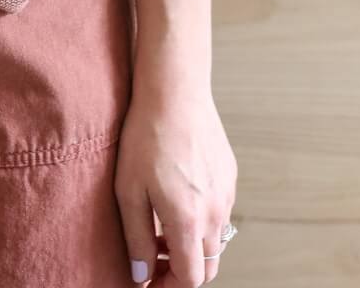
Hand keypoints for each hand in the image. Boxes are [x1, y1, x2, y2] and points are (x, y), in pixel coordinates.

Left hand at [114, 81, 237, 284]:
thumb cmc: (146, 137)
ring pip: (216, 240)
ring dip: (193, 245)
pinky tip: (178, 198)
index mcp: (189, 221)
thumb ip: (137, 239)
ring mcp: (226, 193)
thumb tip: (142, 274)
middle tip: (154, 258)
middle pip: (208, 266)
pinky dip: (202, 220)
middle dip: (182, 271)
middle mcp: (215, 212)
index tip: (149, 280)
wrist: (175, 91)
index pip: (190, 279)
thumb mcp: (129, 191)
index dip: (168, 286)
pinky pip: (220, 212)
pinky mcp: (229, 175)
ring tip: (161, 226)